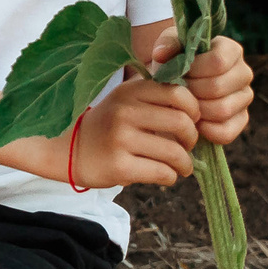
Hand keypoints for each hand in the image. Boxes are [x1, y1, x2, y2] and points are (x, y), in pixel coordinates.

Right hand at [68, 73, 200, 187]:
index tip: (191, 121)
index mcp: (130, 92)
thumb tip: (198, 100)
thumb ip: (154, 94)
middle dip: (192, 138)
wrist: (69, 151)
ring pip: (174, 153)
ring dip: (185, 163)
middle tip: (188, 146)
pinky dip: (171, 176)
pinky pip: (161, 173)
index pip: (178, 94)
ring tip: (182, 166)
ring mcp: (120, 140)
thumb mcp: (124, 99)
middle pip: (181, 123)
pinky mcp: (119, 167)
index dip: (194, 110)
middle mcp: (124, 112)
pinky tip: (167, 175)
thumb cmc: (108, 126)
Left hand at [172, 34, 253, 146]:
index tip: (179, 73)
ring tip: (184, 105)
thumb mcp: (169, 49)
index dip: (194, 70)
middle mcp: (243, 73)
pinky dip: (206, 130)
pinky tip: (193, 123)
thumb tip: (160, 54)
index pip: (218, 62)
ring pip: (222, 110)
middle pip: (218, 87)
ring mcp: (244, 97)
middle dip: (191, 92)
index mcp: (231, 51)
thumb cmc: (174, 63)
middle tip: (178, 92)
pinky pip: (227, 131)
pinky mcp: (241, 120)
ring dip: (197, 111)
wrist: (177, 86)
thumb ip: (166, 45)